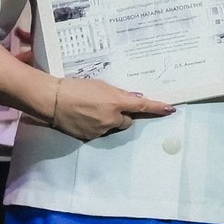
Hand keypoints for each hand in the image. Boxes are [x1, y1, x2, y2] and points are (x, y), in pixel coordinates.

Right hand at [43, 77, 173, 141]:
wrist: (53, 100)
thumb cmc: (76, 87)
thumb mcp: (100, 85)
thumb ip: (118, 93)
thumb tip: (132, 99)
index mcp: (116, 102)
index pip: (142, 106)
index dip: (157, 108)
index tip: (170, 109)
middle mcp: (112, 119)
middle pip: (126, 121)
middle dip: (122, 115)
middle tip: (107, 105)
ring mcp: (102, 130)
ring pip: (112, 127)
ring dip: (108, 121)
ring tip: (90, 110)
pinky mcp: (90, 137)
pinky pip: (100, 132)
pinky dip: (96, 126)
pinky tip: (83, 118)